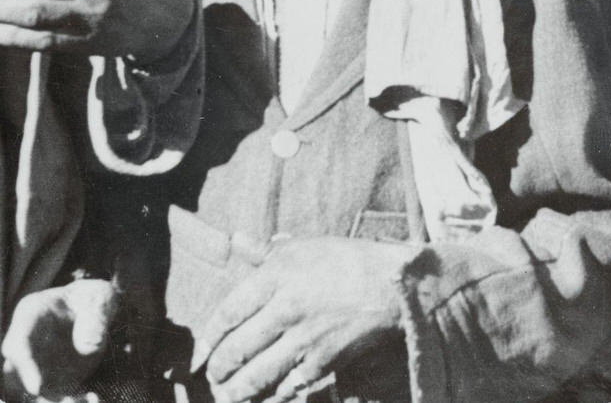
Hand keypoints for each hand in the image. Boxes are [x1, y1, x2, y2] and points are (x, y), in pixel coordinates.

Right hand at [0, 279, 115, 399]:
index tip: (36, 388)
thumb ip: (96, 317)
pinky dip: (69, 399)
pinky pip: (53, 394)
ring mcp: (35, 361)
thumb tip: (88, 347)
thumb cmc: (93, 298)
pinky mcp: (49, 377)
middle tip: (67, 402)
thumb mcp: (100, 297)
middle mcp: (26, 341)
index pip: (18, 343)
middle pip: (16, 374)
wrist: (96, 307)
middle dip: (35, 393)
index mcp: (32, 313)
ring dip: (52, 400)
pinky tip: (90, 399)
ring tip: (81, 401)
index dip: (24, 367)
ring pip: (33, 389)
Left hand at [191, 238, 406, 402]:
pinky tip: (268, 396)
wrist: (395, 284)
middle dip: (218, 370)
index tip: (199, 355)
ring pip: (256, 375)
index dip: (208, 339)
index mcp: (278, 275)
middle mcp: (286, 307)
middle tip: (214, 379)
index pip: (228, 312)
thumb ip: (267, 250)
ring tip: (228, 397)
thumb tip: (235, 238)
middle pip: (236, 349)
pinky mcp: (323, 360)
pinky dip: (274, 395)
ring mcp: (304, 337)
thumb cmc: (349, 260)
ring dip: (236, 391)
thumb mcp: (307, 247)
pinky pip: (287, 386)